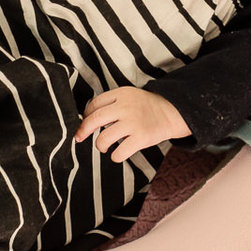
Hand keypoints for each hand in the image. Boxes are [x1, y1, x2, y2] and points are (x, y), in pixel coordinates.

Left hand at [75, 87, 190, 162]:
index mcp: (121, 94)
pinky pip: (119, 152)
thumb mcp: (129, 96)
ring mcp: (133, 123)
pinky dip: (115, 156)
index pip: (94, 104)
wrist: (171, 112)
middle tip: (79, 137)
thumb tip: (87, 119)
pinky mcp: (141, 138)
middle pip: (94, 120)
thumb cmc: (146, 107)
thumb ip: (111, 103)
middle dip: (83, 130)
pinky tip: (117, 153)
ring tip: (103, 146)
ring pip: (104, 138)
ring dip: (100, 145)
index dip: (86, 115)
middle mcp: (126, 107)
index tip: (84, 123)